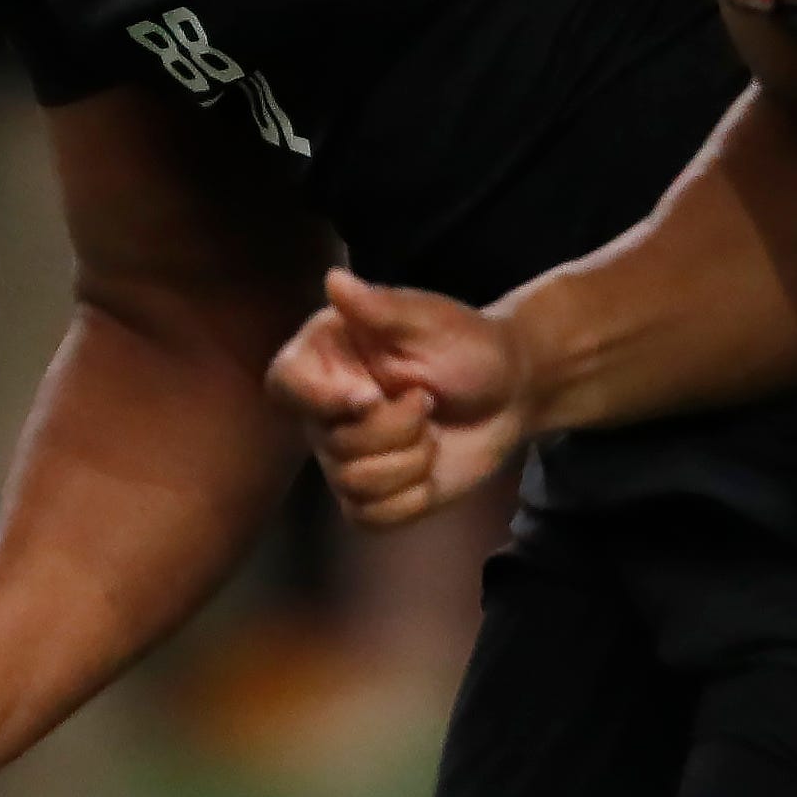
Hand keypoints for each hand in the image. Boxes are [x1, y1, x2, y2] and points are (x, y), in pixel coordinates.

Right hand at [266, 268, 536, 526]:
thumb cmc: (468, 345)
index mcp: (327, 357)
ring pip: (355, 484)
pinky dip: (414, 496)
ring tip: (432, 430)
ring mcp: (344, 457)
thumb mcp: (430, 320)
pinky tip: (432, 466)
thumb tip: (334, 280)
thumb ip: (382, 307)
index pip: (285, 384)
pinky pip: (374, 517)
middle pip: (333, 444)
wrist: (511, 392)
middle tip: (429, 399)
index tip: (371, 396)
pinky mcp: (370, 496)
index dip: (321, 399)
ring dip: (412, 461)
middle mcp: (325, 410)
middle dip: (397, 428)